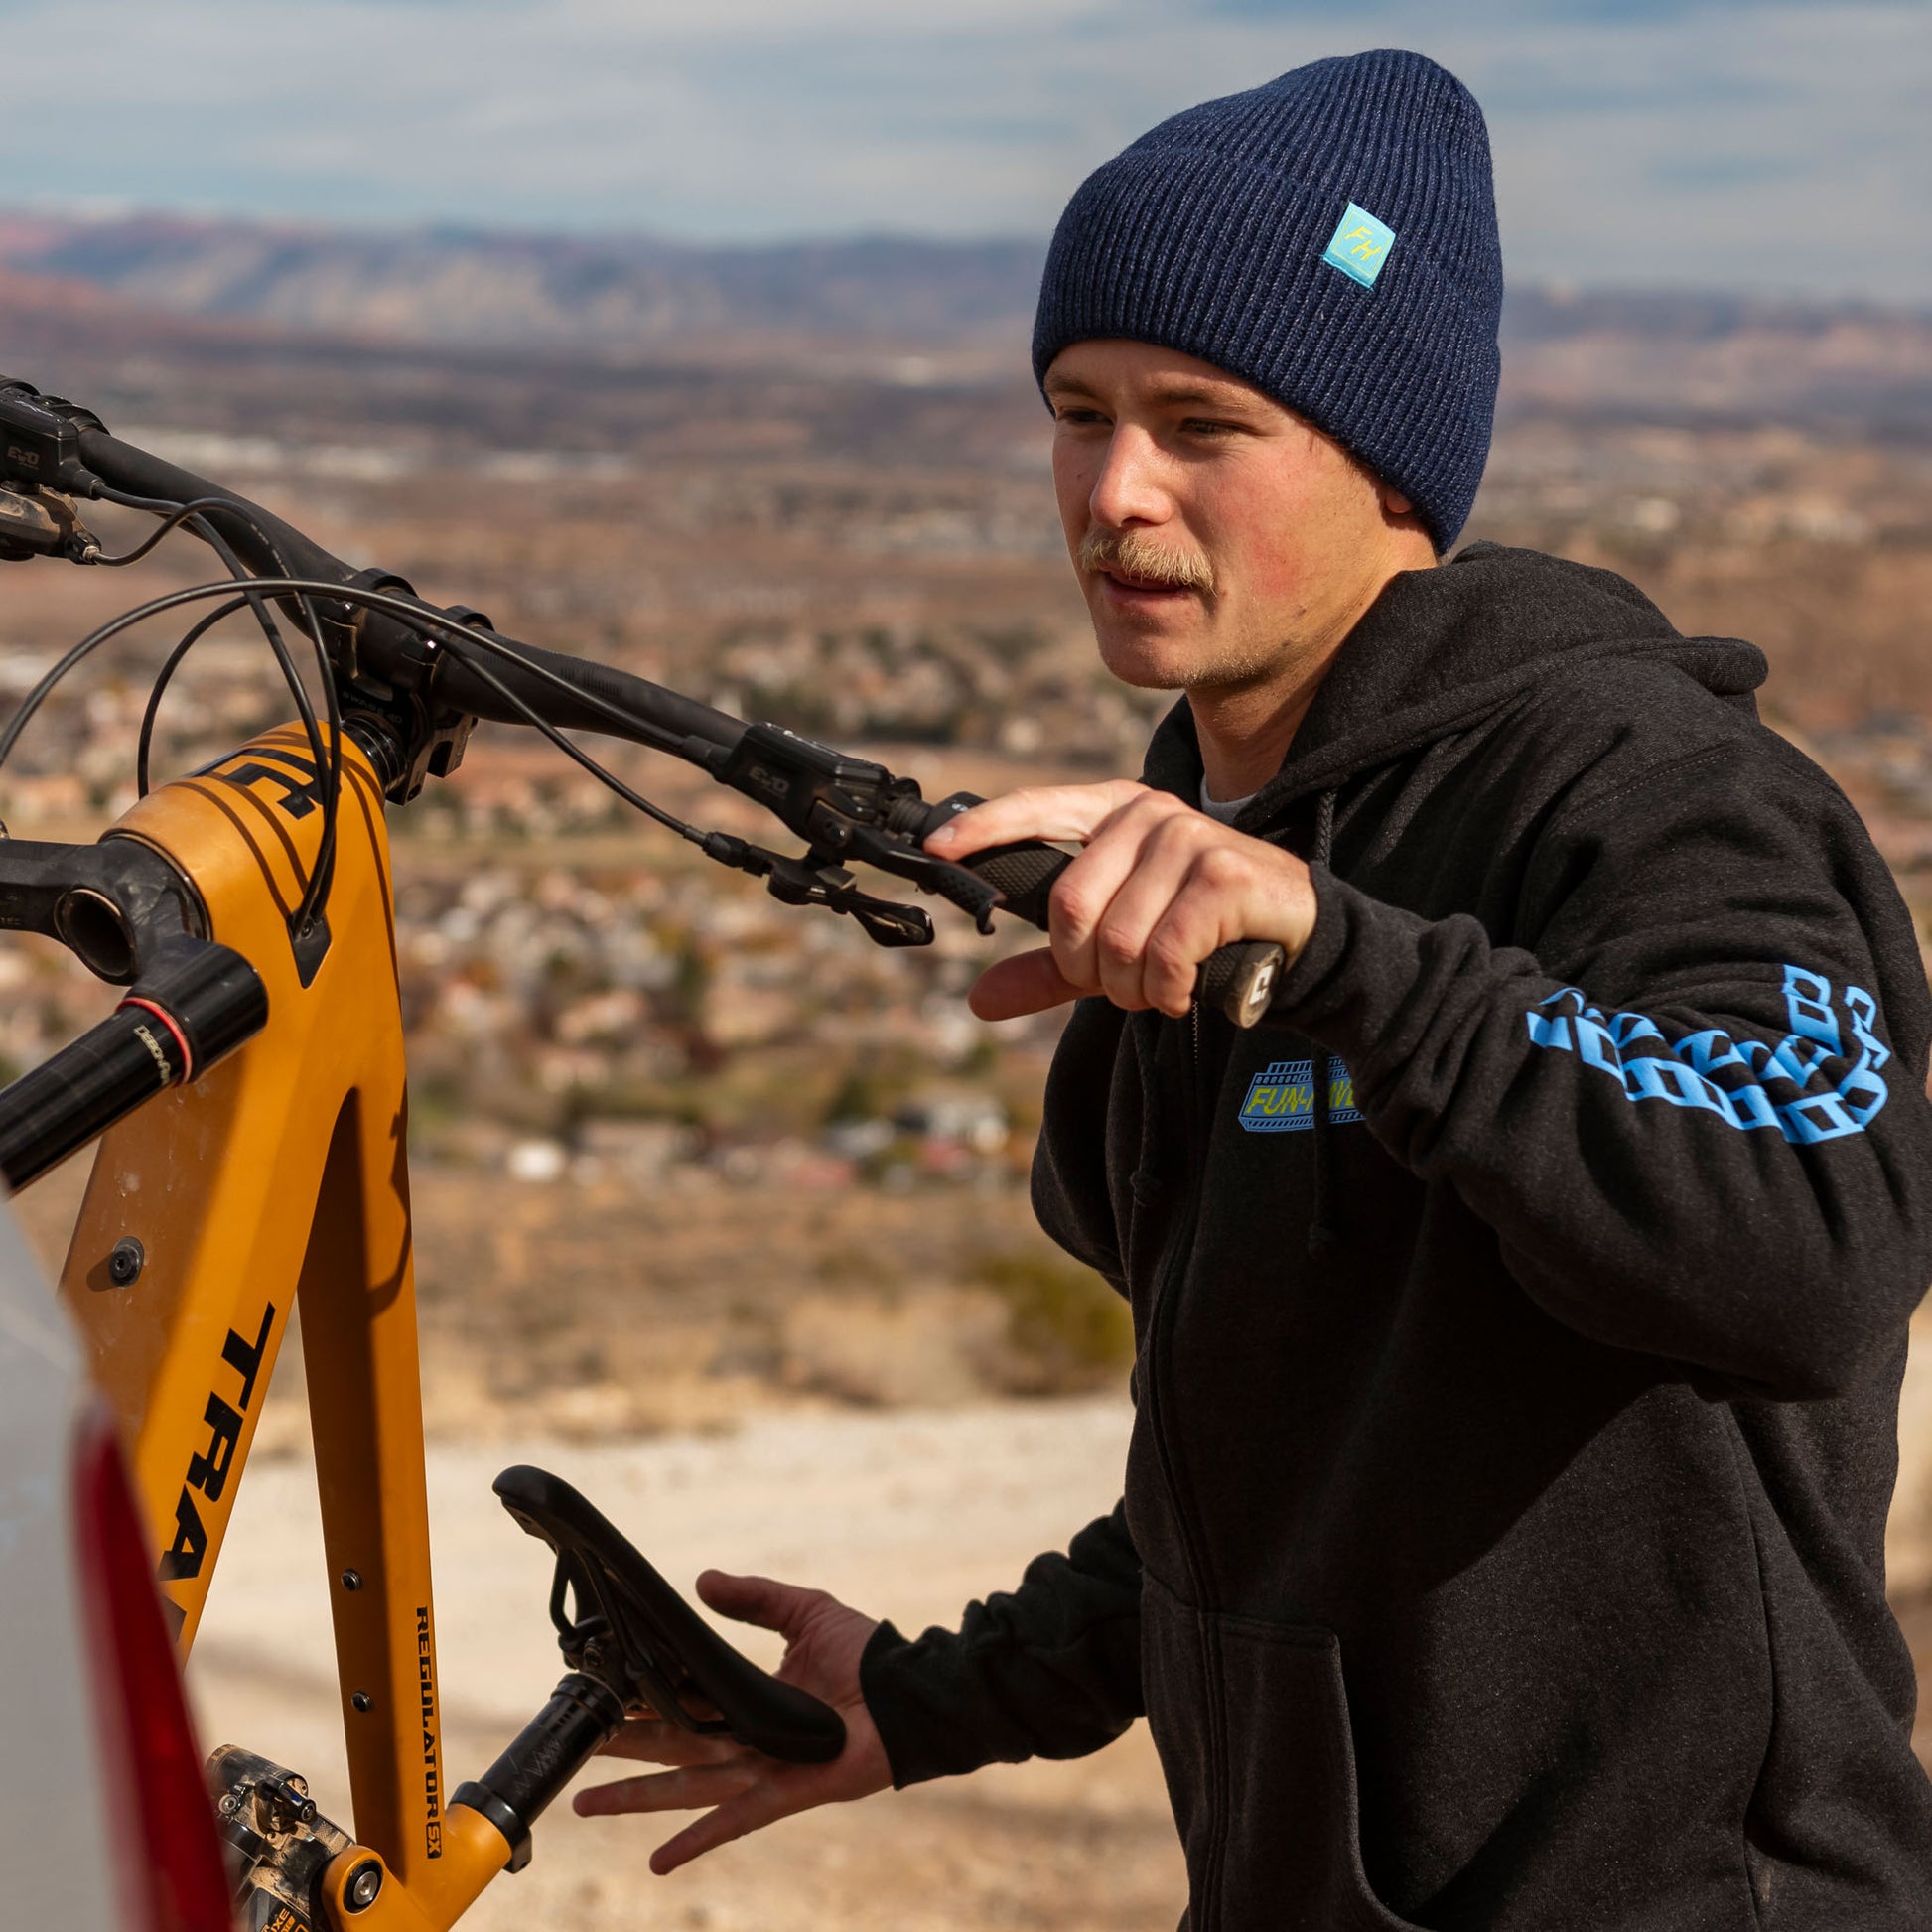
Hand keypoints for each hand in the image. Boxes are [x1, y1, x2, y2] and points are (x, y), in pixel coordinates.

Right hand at [571, 1571, 890, 1873]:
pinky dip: (694, 1842)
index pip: (684, 1697)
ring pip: (685, 1785)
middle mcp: (747, 1735)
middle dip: (623, 1748)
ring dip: (635, 1798)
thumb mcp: (805, 1611)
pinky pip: (731, 1821)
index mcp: (749, 1694)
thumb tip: (702, 1580)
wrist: (909, 1693)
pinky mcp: (782, 1793)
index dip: (644, 1697)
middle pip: (671, 1744)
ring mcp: (761, 1768)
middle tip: (577, 1746)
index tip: (603, 1691)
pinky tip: (657, 1862)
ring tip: (584, 1803)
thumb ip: (755, 1598)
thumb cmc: (867, 1654)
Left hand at [927, 780, 1316, 1020]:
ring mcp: (1189, 839)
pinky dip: (1167, 991)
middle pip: (1069, 906)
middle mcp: (1148, 814)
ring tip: (1161, 985)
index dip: (985, 827)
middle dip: (1088, 967)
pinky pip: (1163, 955)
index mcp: (1114, 813)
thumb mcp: (1117, 946)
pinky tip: (1186, 989)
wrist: (1295, 937)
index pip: (1037, 808)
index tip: (938, 848)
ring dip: (1133, 988)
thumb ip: (1052, 968)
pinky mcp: (1223, 877)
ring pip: (1116, 940)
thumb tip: (977, 1000)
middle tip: (1122, 983)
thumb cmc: (1197, 932)